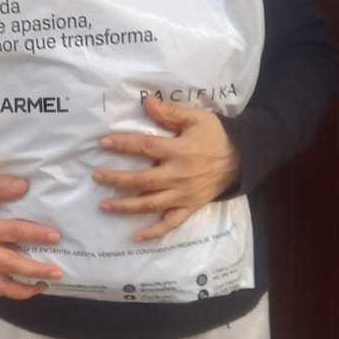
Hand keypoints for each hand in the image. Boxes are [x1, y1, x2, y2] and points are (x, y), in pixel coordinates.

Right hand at [0, 171, 62, 299]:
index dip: (35, 235)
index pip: (12, 232)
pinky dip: (3, 293)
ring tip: (43, 287)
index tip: (55, 237)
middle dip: (35, 270)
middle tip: (57, 272)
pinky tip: (20, 290)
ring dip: (22, 290)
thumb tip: (24, 187)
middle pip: (9, 264)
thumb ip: (0, 184)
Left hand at [92, 93, 241, 240]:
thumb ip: (170, 112)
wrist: (242, 159)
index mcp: (179, 151)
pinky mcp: (189, 208)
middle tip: (96, 176)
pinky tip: (135, 237)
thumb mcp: (197, 118)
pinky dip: (154, 232)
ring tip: (104, 205)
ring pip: (150, 204)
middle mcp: (178, 175)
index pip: (145, 148)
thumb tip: (147, 101)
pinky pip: (170, 223)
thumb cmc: (215, 136)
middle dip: (116, 179)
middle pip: (141, 180)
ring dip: (125, 206)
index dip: (123, 145)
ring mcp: (183, 195)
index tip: (103, 143)